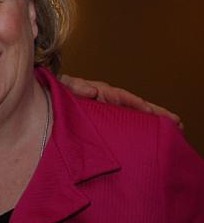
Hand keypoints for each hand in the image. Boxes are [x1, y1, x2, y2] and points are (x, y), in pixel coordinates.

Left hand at [59, 74, 181, 127]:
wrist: (45, 99)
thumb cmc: (55, 91)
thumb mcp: (63, 85)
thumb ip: (75, 86)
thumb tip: (92, 91)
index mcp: (98, 91)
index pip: (121, 96)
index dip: (136, 103)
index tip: (149, 111)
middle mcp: (106, 100)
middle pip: (134, 105)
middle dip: (155, 112)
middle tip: (176, 121)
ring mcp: (106, 111)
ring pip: (133, 115)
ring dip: (152, 121)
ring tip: (174, 128)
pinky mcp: (103, 121)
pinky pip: (124, 124)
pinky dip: (139, 127)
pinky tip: (153, 137)